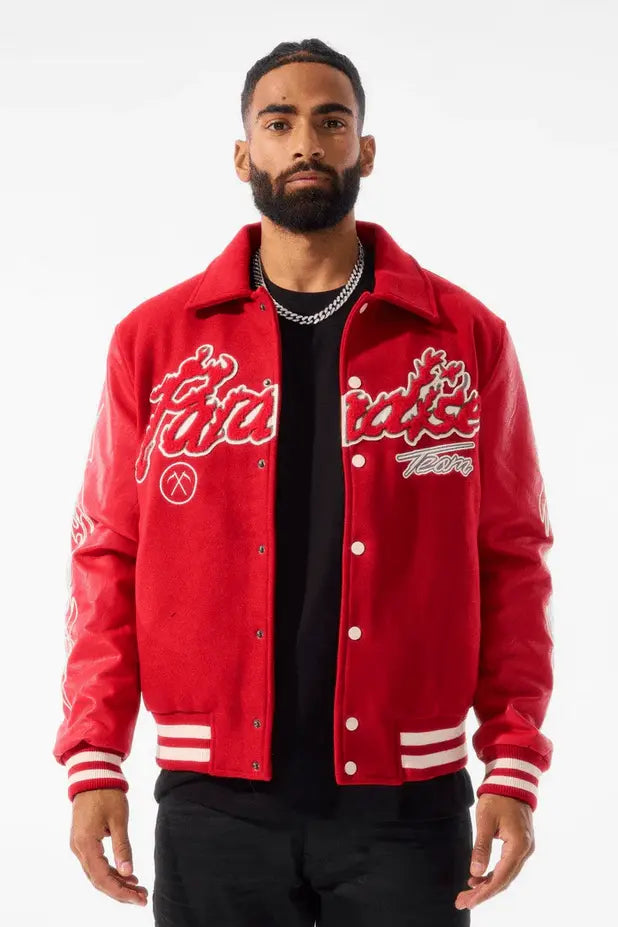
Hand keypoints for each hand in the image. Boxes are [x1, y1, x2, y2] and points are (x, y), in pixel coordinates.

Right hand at [69, 788, 148, 905]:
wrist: (93, 775)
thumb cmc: (106, 793)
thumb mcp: (118, 819)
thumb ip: (122, 847)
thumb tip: (128, 873)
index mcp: (86, 844)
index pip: (102, 878)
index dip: (121, 892)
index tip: (139, 898)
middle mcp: (79, 849)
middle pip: (99, 880)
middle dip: (121, 892)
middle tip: (142, 898)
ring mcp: (79, 846)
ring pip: (97, 874)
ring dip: (117, 883)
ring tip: (138, 888)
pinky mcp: (84, 842)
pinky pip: (96, 864)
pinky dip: (111, 872)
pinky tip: (127, 875)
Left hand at [455, 794, 534, 910]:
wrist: (512, 781)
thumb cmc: (498, 797)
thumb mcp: (486, 821)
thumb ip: (481, 847)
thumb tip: (475, 872)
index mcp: (519, 846)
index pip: (501, 877)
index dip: (485, 892)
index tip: (469, 901)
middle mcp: (525, 851)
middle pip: (504, 880)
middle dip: (483, 893)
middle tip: (462, 902)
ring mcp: (524, 848)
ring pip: (505, 874)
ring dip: (487, 885)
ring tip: (467, 893)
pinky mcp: (520, 845)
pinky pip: (507, 865)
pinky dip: (493, 874)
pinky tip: (478, 878)